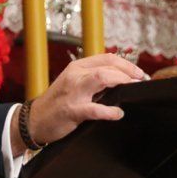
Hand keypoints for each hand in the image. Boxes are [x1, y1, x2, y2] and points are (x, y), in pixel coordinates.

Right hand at [12, 54, 148, 153]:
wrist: (35, 120)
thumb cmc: (57, 103)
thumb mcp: (74, 83)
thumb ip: (93, 79)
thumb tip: (121, 81)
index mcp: (77, 67)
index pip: (107, 58)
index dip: (127, 64)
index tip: (140, 73)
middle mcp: (75, 75)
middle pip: (107, 66)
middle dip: (128, 72)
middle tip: (141, 81)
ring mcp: (73, 92)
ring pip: (101, 78)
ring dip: (120, 82)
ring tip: (132, 89)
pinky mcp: (72, 110)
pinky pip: (94, 108)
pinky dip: (109, 111)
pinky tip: (118, 113)